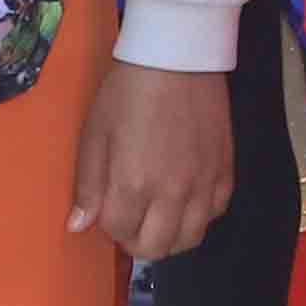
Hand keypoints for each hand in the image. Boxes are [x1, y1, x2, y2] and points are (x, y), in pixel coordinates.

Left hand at [69, 62, 235, 260]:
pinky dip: (199, 216)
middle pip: (156, 248)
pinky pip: (216, 212)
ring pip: (190, 238)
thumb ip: (88, 184)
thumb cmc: (127, 92)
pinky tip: (187, 199)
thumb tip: (79, 226)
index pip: (119, 232)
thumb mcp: (95, 133)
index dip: (108, 225)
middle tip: (131, 219)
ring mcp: (204, 184)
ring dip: (170, 236)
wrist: (177, 57)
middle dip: (137, 241)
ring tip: (159, 216)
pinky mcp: (226, 170)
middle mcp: (173, 193)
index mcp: (134, 184)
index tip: (107, 207)